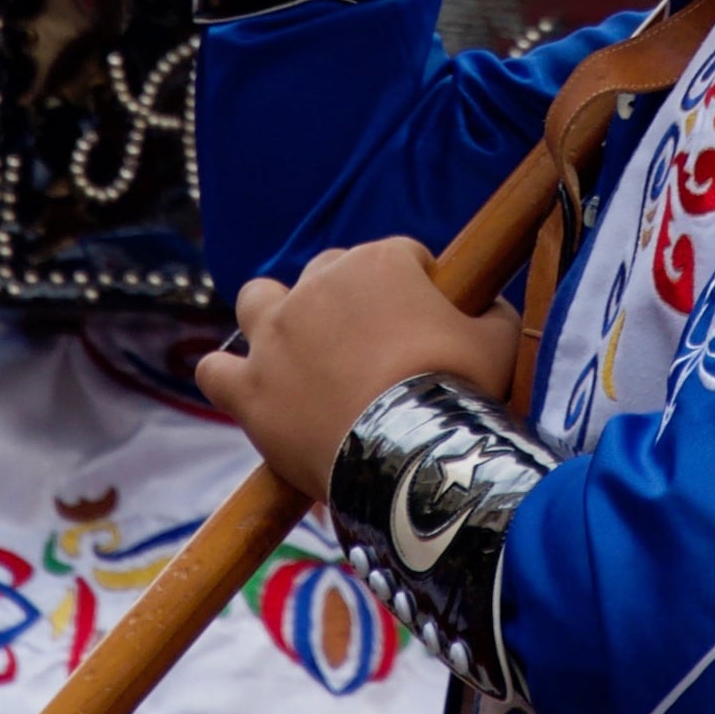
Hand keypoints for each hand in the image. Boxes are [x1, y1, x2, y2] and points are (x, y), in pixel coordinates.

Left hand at [193, 239, 519, 501]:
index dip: (418, 287)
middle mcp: (317, 285)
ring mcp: (275, 336)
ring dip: (275, 316)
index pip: (401, 256)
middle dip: (349, 301)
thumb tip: (486, 306)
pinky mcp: (248, 387)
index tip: (429, 320)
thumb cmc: (459, 391)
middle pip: (329, 274)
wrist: (410, 457)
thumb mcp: (499, 339)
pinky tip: (246, 386)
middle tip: (375, 348)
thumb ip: (492, 310)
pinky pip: (215, 368)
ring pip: (258, 299)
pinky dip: (228, 375)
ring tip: (299, 350)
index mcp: (379, 262)